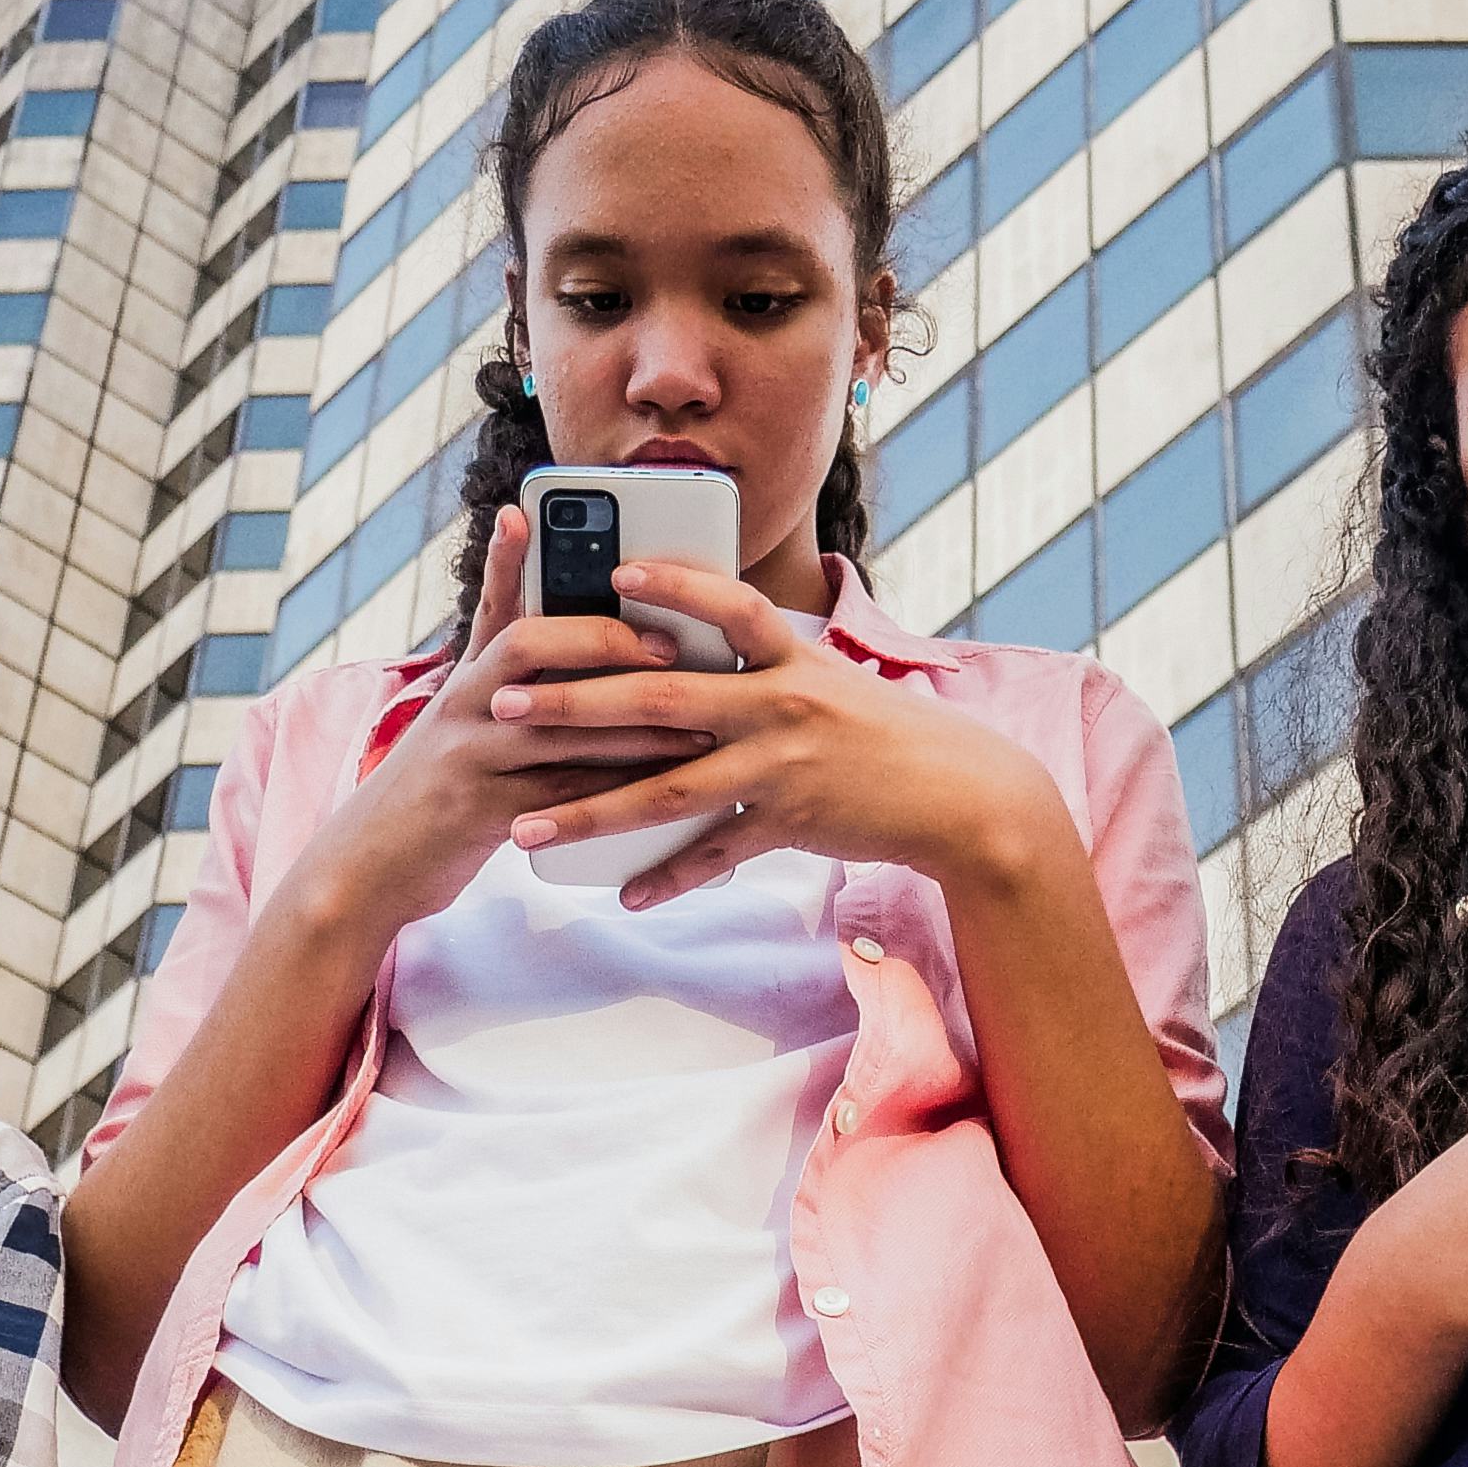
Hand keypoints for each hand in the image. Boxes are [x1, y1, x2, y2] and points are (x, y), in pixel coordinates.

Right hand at [286, 509, 722, 937]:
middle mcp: (460, 705)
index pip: (488, 606)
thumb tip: (576, 666)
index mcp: (462, 682)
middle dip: (604, 639)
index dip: (505, 559)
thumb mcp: (458, 731)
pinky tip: (659, 789)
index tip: (520, 513)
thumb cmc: (432, 796)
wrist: (366, 867)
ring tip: (697, 722)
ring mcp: (466, 756)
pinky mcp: (479, 812)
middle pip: (528, 646)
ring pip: (557, 722)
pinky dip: (614, 788)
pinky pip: (561, 792)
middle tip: (667, 645)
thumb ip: (505, 694)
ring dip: (634, 722)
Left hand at [488, 559, 1061, 907]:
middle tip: (508, 702)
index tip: (611, 572)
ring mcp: (782, 769)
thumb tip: (697, 646)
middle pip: (661, 700)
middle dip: (575, 701)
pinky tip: (625, 895)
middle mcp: (780, 706)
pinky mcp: (790, 824)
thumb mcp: (830, 679)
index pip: (726, 605)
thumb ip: (764, 663)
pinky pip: (716, 855)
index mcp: (790, 659)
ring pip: (667, 791)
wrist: (959, 795)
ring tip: (526, 829)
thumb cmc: (884, 732)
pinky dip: (669, 877)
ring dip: (588, 811)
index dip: (672, 585)